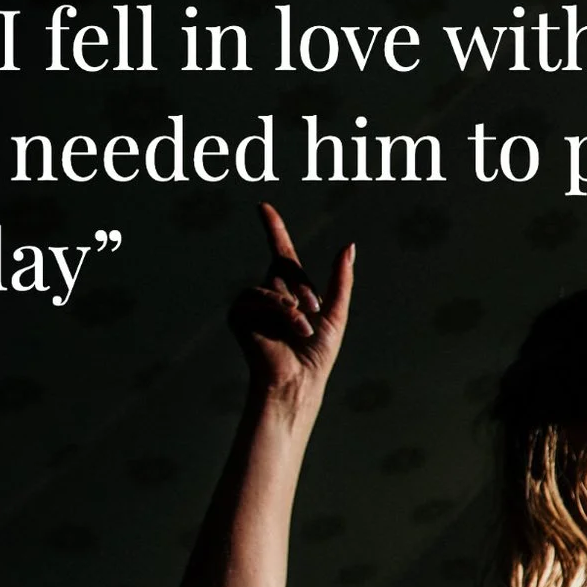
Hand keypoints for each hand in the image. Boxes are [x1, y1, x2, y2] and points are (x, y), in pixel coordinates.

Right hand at [229, 202, 353, 396]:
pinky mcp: (238, 316)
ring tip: (304, 327)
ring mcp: (252, 305)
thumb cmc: (318, 353)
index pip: (281, 252)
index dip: (273, 228)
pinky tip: (289, 328)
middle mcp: (269, 294)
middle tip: (315, 312)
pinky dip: (276, 310)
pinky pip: (255, 298)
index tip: (263, 206)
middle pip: (283, 267)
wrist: (300, 381)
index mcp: (292, 291)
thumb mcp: (336, 312)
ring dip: (292, 306)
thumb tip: (348, 245)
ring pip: (270, 286)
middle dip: (305, 289)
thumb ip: (341, 279)